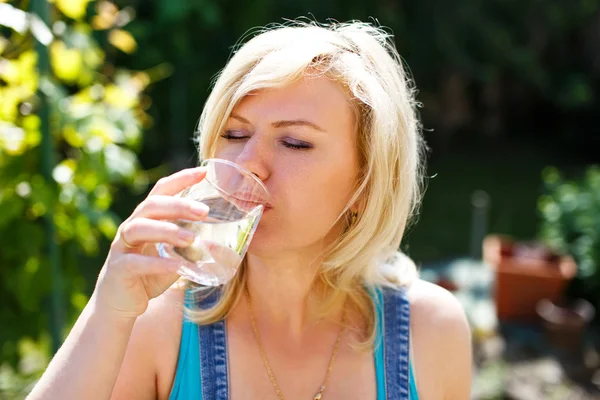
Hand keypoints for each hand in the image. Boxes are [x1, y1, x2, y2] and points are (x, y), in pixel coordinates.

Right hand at [93, 167, 208, 319]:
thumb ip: (192, 247)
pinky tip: (178, 265)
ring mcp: (122, 247)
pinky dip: (159, 263)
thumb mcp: (174, 256)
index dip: (181, 179)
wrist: (120, 305)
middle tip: (204, 211)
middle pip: (151, 206)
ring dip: (168, 230)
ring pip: (140, 228)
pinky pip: (136, 262)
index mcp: (146, 219)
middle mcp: (132, 227)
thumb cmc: (150, 275)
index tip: (204, 171)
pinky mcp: (118, 269)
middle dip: (178, 205)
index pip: (162, 191)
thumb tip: (224, 243)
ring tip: (191, 238)